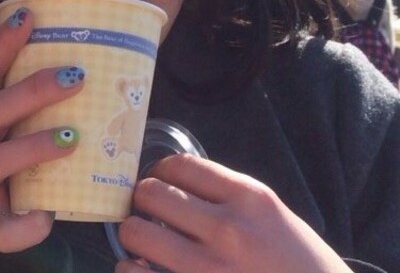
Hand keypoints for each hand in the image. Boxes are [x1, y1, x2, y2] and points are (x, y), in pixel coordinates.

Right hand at [0, 8, 84, 252]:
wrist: (0, 210)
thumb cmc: (16, 150)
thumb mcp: (21, 118)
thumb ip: (41, 92)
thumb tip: (96, 55)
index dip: (2, 45)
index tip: (29, 16)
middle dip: (32, 90)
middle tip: (75, 76)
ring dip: (33, 145)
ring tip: (72, 136)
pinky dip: (22, 225)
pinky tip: (46, 217)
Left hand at [115, 154, 352, 272]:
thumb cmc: (299, 265)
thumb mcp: (272, 216)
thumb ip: (228, 196)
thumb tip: (177, 182)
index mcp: (249, 198)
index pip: (181, 166)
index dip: (160, 170)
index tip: (158, 180)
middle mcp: (228, 230)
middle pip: (152, 193)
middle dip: (142, 199)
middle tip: (146, 210)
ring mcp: (210, 270)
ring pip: (137, 233)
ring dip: (133, 234)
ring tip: (141, 241)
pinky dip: (130, 271)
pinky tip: (139, 270)